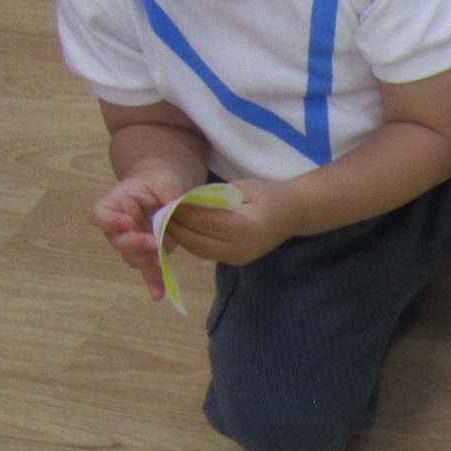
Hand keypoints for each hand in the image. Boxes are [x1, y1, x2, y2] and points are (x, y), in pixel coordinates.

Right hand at [90, 172, 192, 299]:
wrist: (165, 188)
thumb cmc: (159, 180)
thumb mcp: (164, 179)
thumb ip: (168, 192)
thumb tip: (175, 206)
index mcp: (116, 204)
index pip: (99, 215)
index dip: (109, 221)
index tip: (126, 221)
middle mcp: (119, 226)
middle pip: (117, 240)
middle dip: (133, 244)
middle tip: (152, 243)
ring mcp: (133, 241)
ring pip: (132, 257)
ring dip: (145, 262)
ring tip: (160, 262)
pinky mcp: (149, 253)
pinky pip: (149, 270)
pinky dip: (154, 282)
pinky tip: (158, 295)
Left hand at [165, 176, 302, 265]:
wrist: (293, 214)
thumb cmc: (269, 195)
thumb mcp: (240, 189)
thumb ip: (212, 198)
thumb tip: (181, 202)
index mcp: (246, 227)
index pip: (203, 220)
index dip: (181, 211)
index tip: (164, 200)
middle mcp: (241, 248)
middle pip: (196, 240)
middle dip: (174, 226)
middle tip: (157, 211)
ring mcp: (238, 258)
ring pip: (197, 250)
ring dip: (178, 236)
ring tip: (163, 220)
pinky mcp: (235, 261)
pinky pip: (205, 252)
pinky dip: (190, 241)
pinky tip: (180, 229)